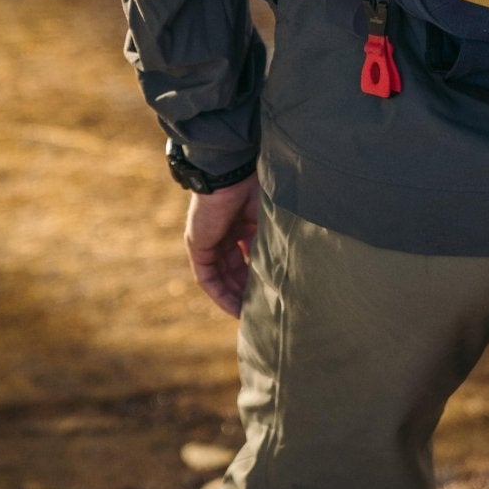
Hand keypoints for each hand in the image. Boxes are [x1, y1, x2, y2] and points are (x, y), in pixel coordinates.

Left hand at [184, 172, 260, 317]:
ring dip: (235, 297)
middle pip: (234, 270)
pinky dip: (220, 295)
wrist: (232, 172)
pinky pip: (207, 278)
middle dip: (247, 291)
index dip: (259, 276)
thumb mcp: (268, 220)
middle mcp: (224, 232)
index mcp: (241, 222)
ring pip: (221, 277)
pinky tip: (236, 309)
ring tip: (251, 316)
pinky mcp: (198, 245)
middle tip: (263, 311)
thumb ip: (272, 241)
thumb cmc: (255, 187)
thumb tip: (290, 268)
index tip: (272, 294)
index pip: (248, 256)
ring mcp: (209, 239)